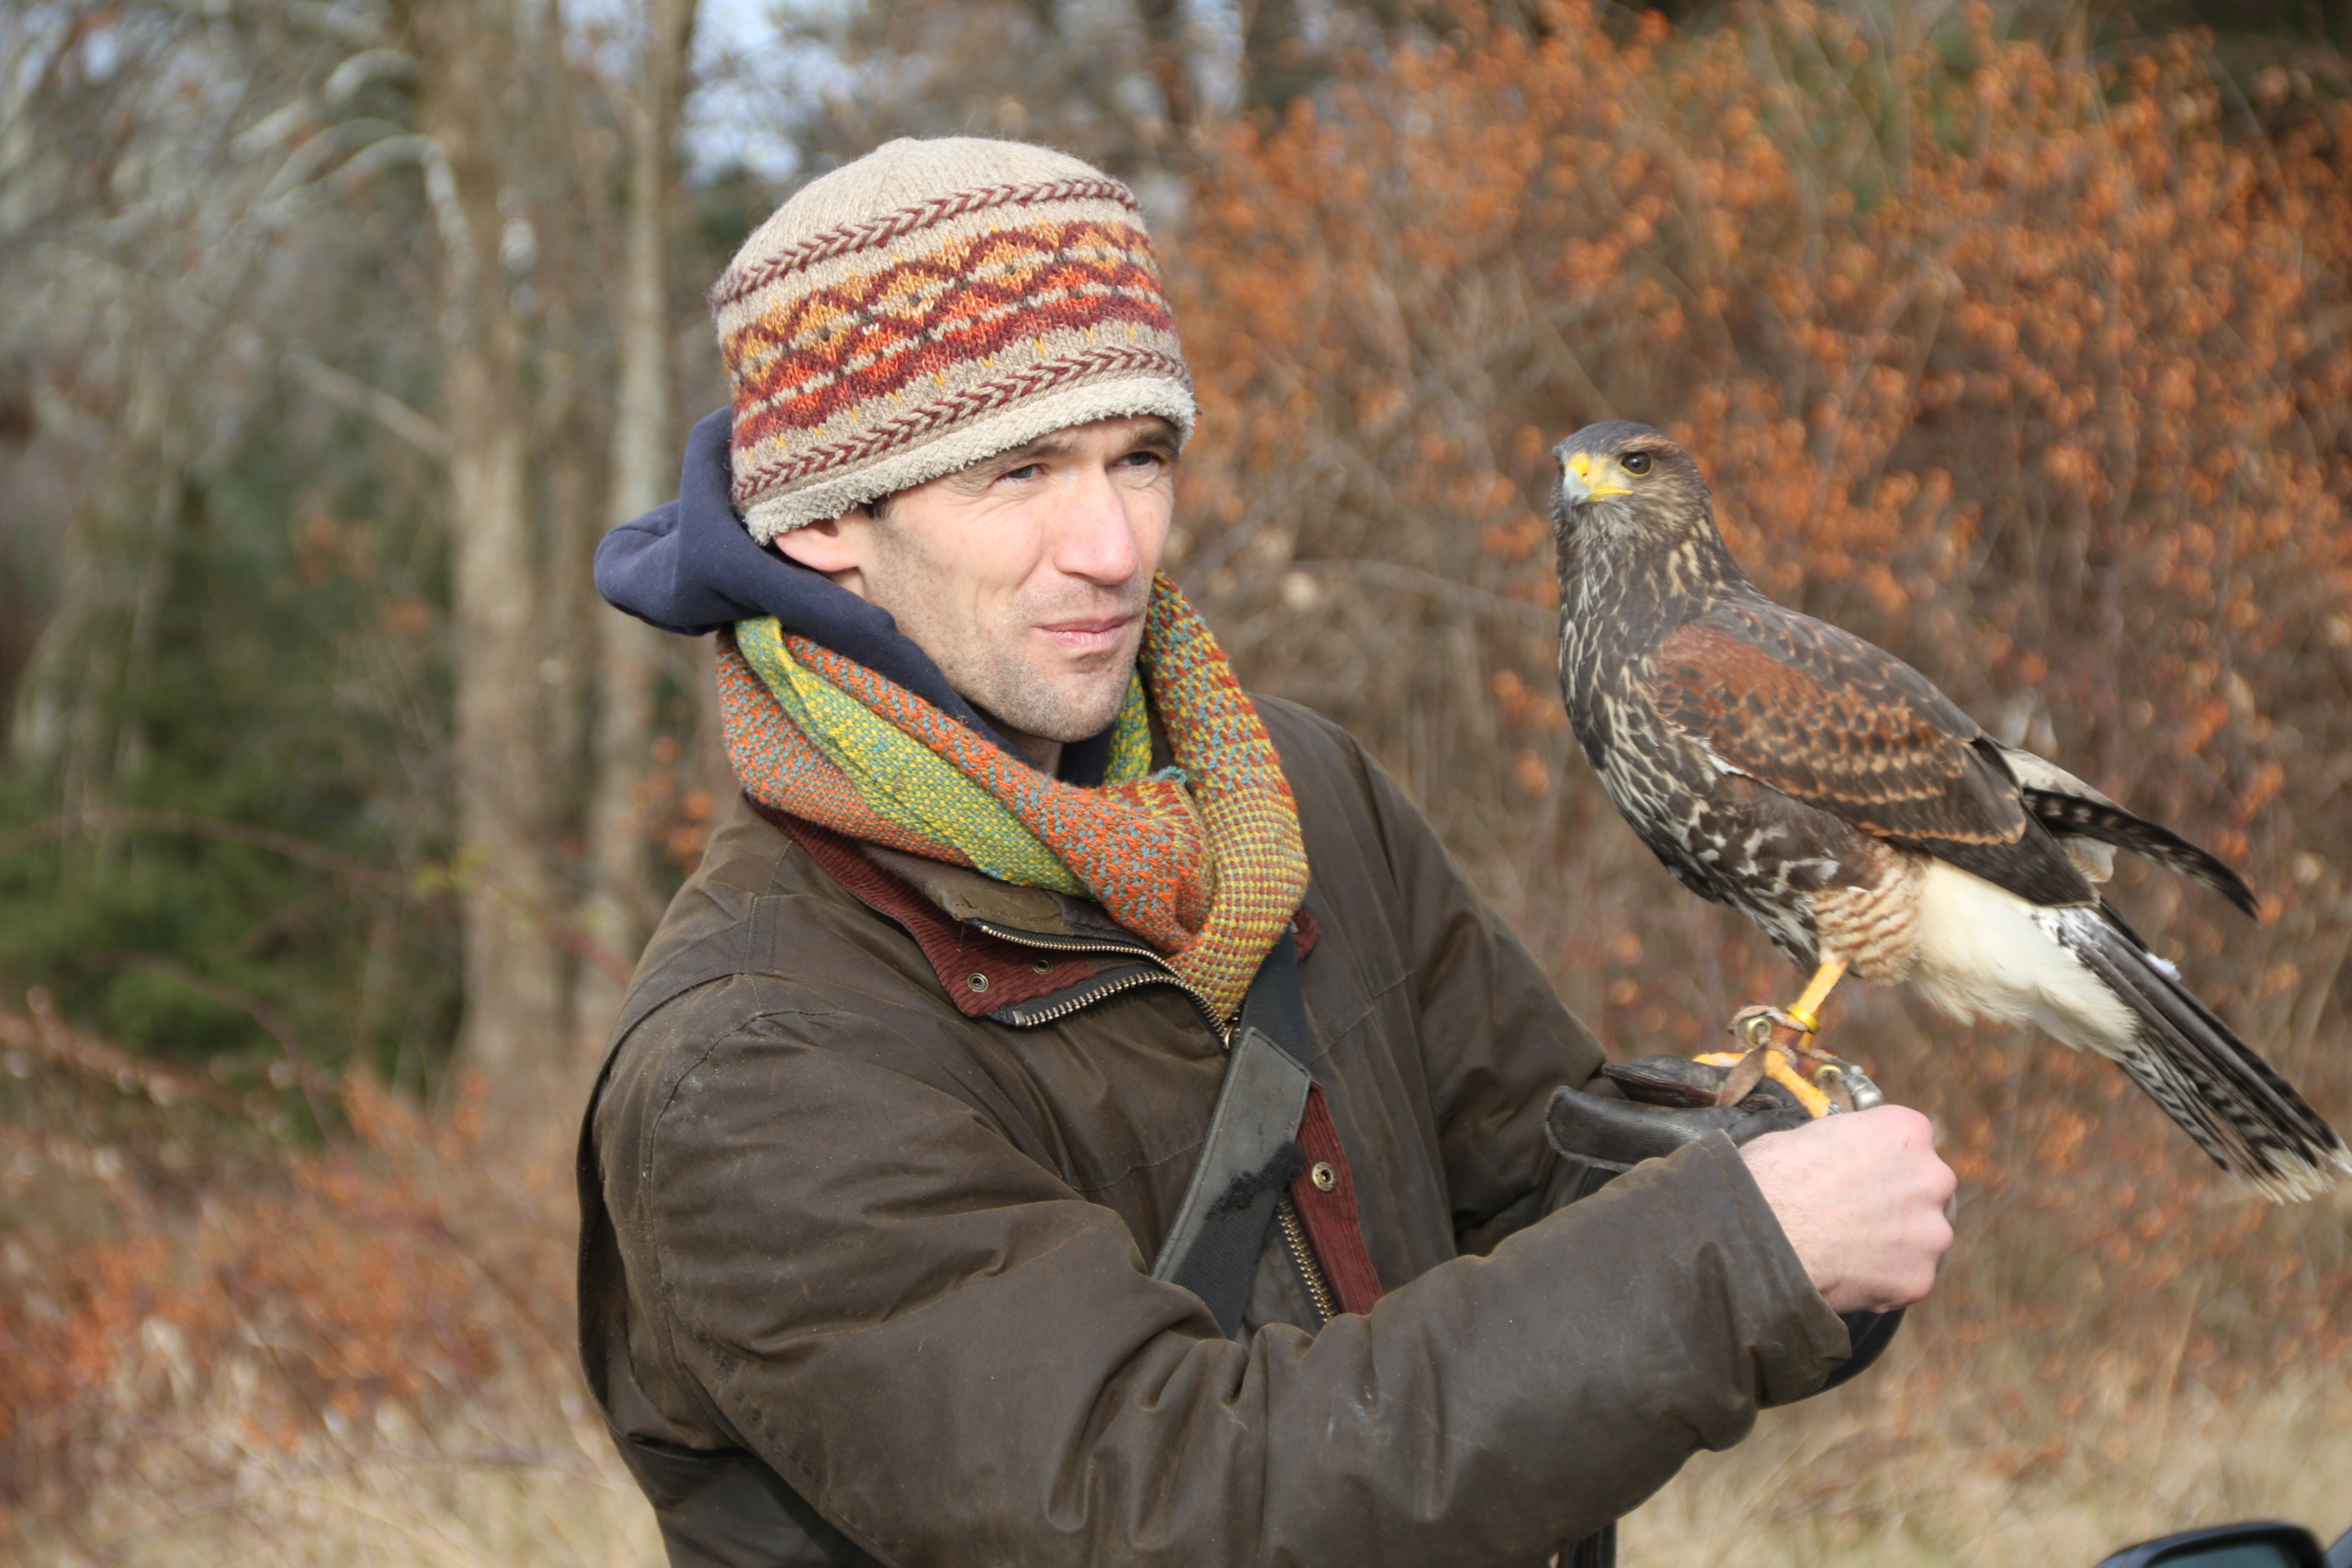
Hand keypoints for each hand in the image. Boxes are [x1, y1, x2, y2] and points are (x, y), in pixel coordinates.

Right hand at [1739, 1105, 1954, 1313]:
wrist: (1759, 1236)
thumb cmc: (1770, 1179)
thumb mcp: (1807, 1135)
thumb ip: (1845, 1145)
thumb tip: (1839, 1157)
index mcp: (1907, 1130)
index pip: (1910, 1144)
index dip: (1883, 1163)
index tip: (1864, 1178)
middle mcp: (1933, 1176)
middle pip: (1929, 1191)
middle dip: (1900, 1203)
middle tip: (1859, 1217)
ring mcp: (1932, 1231)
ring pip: (1925, 1238)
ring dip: (1898, 1243)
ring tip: (1849, 1250)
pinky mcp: (1920, 1277)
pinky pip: (1908, 1278)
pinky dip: (1884, 1279)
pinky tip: (1848, 1274)